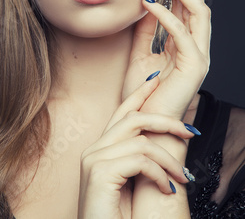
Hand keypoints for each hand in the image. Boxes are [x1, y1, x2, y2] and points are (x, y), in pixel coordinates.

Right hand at [77, 76, 194, 218]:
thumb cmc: (118, 217)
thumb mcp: (133, 182)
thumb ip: (140, 159)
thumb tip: (163, 139)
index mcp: (100, 150)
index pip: (121, 112)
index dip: (139, 94)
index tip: (156, 80)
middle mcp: (93, 150)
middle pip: (133, 119)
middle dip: (166, 121)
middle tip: (191, 132)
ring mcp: (94, 159)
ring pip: (142, 142)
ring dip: (169, 160)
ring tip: (183, 178)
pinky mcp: (99, 172)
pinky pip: (141, 160)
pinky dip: (160, 174)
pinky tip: (166, 189)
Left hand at [122, 0, 210, 118]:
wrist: (144, 127)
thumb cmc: (142, 95)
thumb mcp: (139, 53)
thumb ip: (145, 30)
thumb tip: (143, 3)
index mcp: (184, 42)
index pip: (184, 2)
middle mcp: (196, 45)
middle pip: (195, 0)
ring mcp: (199, 55)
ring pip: (199, 11)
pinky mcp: (195, 67)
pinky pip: (183, 34)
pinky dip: (166, 15)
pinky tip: (149, 3)